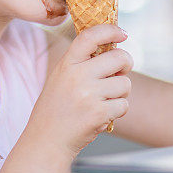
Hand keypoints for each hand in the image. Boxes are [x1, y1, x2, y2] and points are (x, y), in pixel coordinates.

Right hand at [26, 24, 132, 159]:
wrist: (46, 142)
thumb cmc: (56, 110)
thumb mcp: (61, 79)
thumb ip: (82, 64)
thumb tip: (115, 51)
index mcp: (67, 64)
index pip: (90, 36)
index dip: (110, 30)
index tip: (122, 33)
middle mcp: (77, 76)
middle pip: (120, 58)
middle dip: (126, 65)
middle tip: (120, 73)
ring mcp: (89, 95)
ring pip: (125, 83)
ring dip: (121, 94)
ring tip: (103, 102)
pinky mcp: (99, 113)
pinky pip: (124, 105)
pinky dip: (118, 111)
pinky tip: (102, 116)